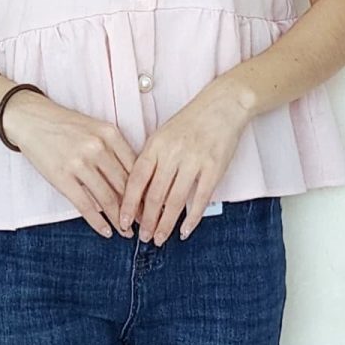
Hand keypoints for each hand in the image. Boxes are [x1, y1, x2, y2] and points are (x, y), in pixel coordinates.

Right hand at [0, 92, 138, 236]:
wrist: (31, 118)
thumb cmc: (65, 125)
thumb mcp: (96, 129)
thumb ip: (114, 151)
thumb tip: (130, 183)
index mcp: (110, 134)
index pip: (136, 168)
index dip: (145, 190)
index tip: (151, 205)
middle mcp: (98, 147)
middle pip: (124, 185)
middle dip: (136, 209)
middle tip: (144, 224)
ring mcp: (79, 162)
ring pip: (107, 198)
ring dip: (119, 219)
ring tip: (126, 232)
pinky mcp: (62, 176)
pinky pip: (85, 204)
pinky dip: (97, 221)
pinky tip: (106, 231)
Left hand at [120, 83, 252, 243]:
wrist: (222, 105)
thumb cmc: (190, 122)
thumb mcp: (163, 135)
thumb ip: (151, 161)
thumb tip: (138, 193)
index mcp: (156, 145)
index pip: (136, 180)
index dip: (128, 204)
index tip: (123, 222)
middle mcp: (173, 153)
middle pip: (154, 195)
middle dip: (146, 221)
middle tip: (142, 237)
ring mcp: (194, 161)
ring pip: (175, 201)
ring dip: (166, 224)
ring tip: (159, 238)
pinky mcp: (214, 168)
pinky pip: (200, 199)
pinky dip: (192, 218)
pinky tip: (185, 231)